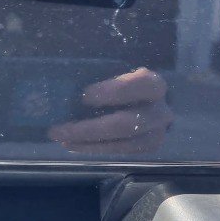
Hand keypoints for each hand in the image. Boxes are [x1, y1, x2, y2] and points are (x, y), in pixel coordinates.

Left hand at [48, 67, 172, 153]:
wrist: (142, 95)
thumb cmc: (119, 77)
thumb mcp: (112, 68)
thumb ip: (96, 72)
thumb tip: (65, 82)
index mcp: (153, 84)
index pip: (140, 86)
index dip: (114, 91)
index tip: (85, 96)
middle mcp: (160, 112)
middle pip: (127, 124)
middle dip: (90, 129)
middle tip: (59, 129)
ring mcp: (156, 134)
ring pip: (123, 144)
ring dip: (88, 143)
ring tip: (60, 139)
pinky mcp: (146, 148)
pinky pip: (119, 151)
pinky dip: (94, 148)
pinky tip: (73, 144)